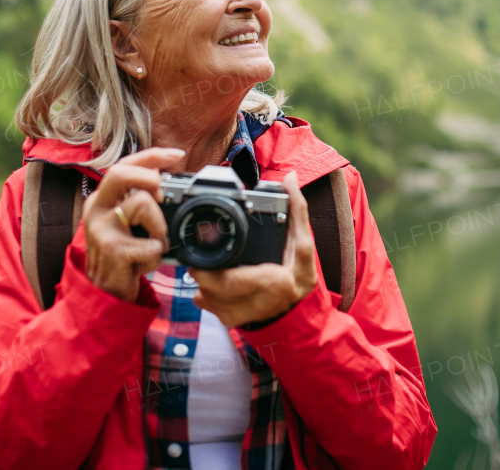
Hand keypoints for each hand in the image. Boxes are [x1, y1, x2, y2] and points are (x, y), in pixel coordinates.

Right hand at [82, 147, 181, 302]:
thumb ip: (140, 202)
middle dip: (150, 177)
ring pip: (142, 203)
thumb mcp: (127, 224)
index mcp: (103, 199)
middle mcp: (96, 208)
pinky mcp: (112, 250)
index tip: (178, 155)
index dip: (152, 156)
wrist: (104, 293)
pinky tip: (146, 264)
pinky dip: (157, 255)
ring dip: (161, 226)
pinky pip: (150, 242)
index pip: (124, 165)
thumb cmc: (123, 255)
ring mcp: (101, 228)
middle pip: (121, 173)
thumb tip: (169, 183)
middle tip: (164, 194)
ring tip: (156, 243)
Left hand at [189, 172, 317, 326]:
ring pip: (209, 299)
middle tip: (196, 260)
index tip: (201, 260)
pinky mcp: (234, 321)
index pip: (238, 279)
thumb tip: (291, 178)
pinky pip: (208, 306)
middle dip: (203, 273)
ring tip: (205, 268)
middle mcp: (263, 302)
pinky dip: (202, 293)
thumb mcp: (303, 242)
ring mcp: (247, 315)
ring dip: (201, 283)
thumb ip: (298, 210)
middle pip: (218, 289)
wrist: (298, 312)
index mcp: (279, 281)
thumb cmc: (299, 275)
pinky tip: (208, 284)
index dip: (215, 271)